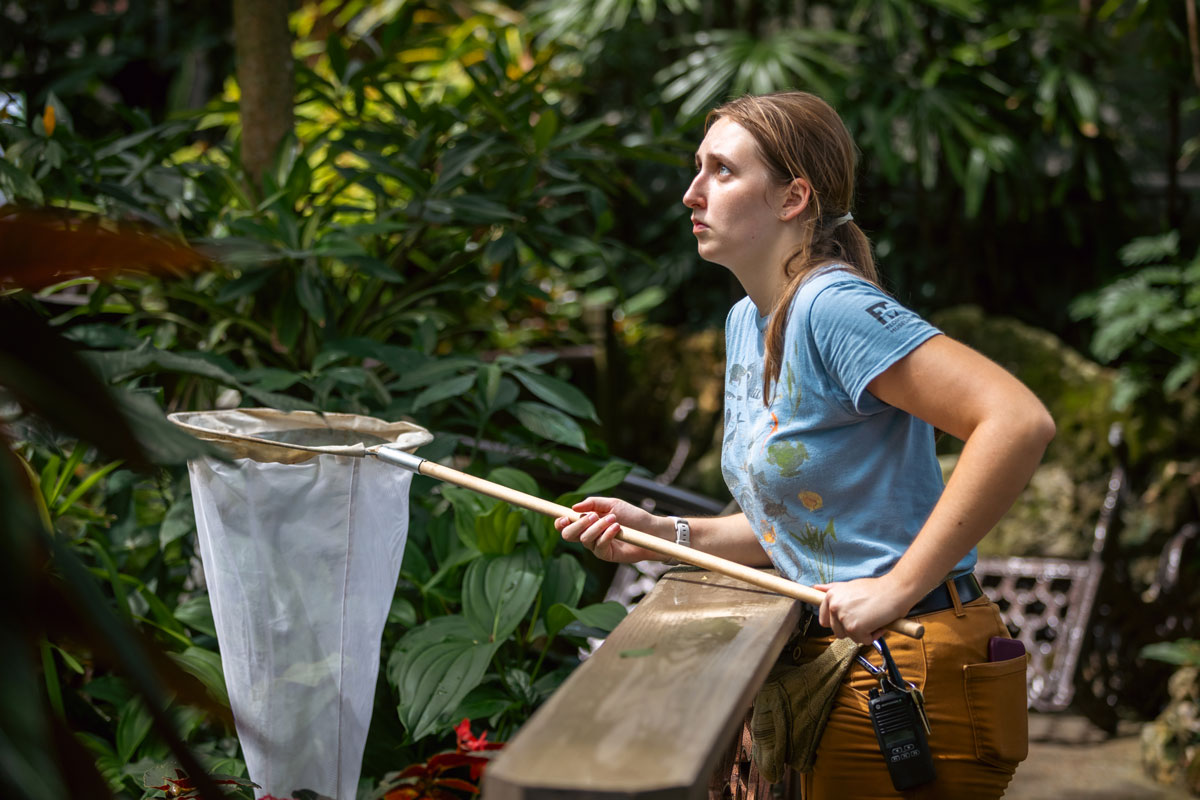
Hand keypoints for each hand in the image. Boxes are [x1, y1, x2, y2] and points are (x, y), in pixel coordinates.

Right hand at [554, 496, 671, 562]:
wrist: (651, 530)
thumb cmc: (633, 516)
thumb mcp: (613, 504)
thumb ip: (593, 503)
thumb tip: (574, 507)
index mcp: (587, 522)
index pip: (566, 524)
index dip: (560, 522)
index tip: (563, 517)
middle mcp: (589, 535)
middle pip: (568, 535)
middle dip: (577, 524)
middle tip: (593, 516)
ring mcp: (597, 546)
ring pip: (585, 539)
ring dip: (598, 527)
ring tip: (614, 520)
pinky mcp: (606, 555)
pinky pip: (599, 546)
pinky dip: (606, 535)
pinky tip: (617, 528)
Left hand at [814, 576, 914, 644]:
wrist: (895, 590)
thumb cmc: (876, 588)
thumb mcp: (850, 585)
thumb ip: (832, 589)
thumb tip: (815, 587)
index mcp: (831, 596)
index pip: (824, 620)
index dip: (839, 623)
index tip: (852, 619)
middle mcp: (833, 606)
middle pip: (837, 631)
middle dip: (852, 629)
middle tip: (866, 617)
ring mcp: (843, 617)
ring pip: (850, 637)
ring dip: (863, 633)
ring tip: (873, 619)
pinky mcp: (854, 628)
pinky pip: (863, 641)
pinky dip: (873, 636)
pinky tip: (879, 623)